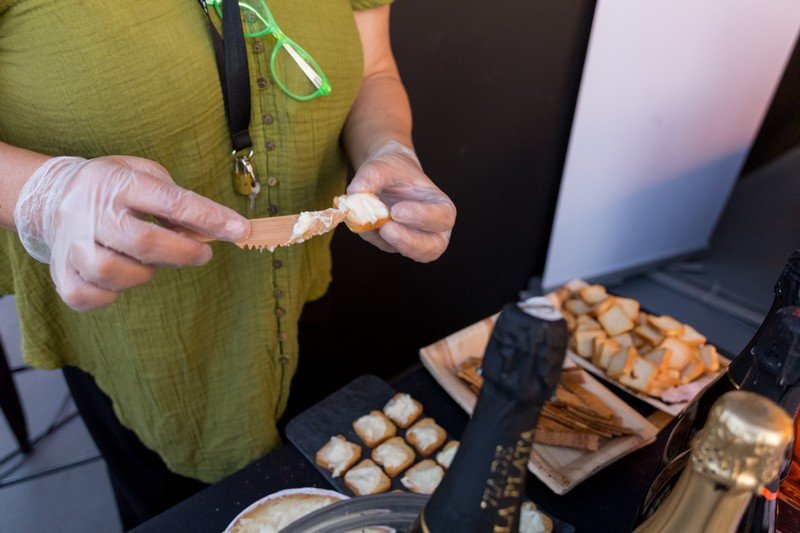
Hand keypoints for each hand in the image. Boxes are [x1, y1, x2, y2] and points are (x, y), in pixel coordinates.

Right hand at [14, 155, 249, 311]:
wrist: (53, 194)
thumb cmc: (115, 188)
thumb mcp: (145, 174)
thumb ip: (177, 199)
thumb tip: (214, 227)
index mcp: (118, 183)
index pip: (170, 201)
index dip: (209, 218)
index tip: (240, 229)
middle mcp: (90, 212)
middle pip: (144, 242)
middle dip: (184, 252)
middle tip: (203, 253)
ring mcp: (71, 244)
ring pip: (115, 273)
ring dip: (144, 273)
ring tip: (149, 260)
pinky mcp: (61, 272)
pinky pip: (89, 296)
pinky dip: (111, 295)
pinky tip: (120, 277)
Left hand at [347, 141, 455, 262]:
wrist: (385, 176)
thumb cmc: (393, 170)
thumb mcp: (383, 165)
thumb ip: (371, 176)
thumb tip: (354, 193)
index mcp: (441, 205)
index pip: (442, 217)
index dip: (421, 217)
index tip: (396, 211)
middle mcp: (433, 228)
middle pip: (433, 247)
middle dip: (409, 241)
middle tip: (386, 229)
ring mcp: (415, 239)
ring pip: (411, 253)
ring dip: (390, 242)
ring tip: (373, 224)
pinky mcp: (396, 244)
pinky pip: (386, 246)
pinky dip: (373, 236)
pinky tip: (363, 220)